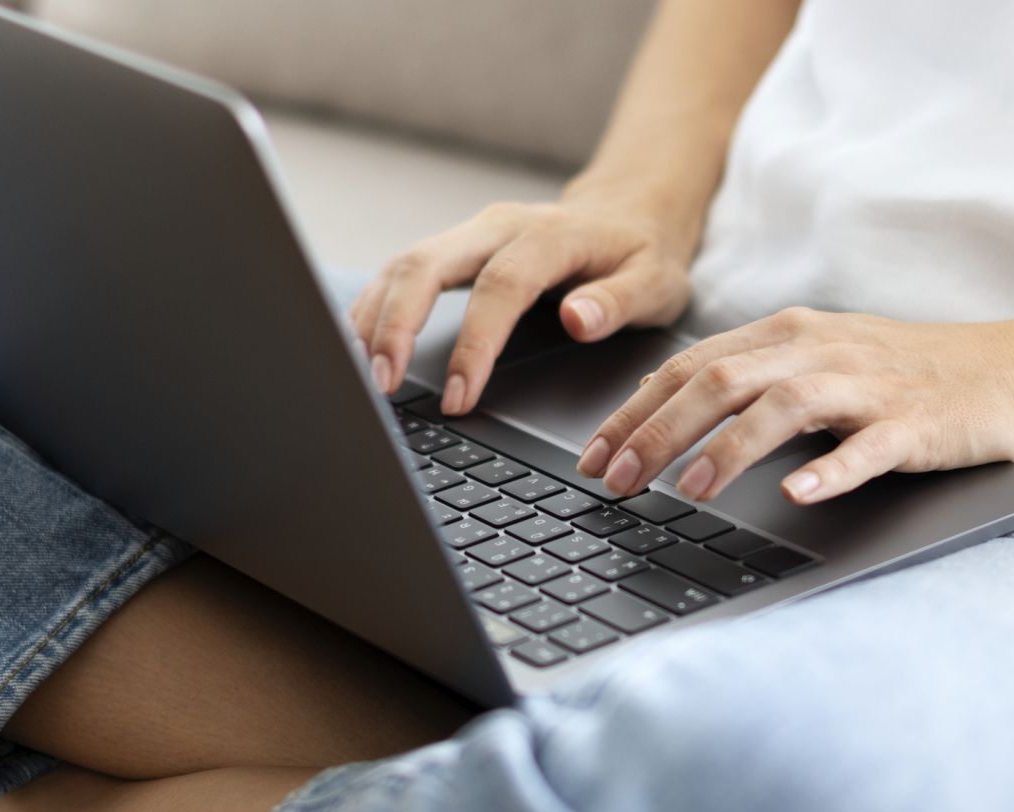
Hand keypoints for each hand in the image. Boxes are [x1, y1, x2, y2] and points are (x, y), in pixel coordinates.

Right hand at [351, 198, 696, 414]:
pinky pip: (400, 272)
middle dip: (395, 324)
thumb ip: (618, 302)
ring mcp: (470, 233)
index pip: (498, 287)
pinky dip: (373, 308)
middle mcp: (499, 226)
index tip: (458, 396)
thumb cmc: (642, 257)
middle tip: (381, 385)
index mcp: (550, 236)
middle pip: (427, 262)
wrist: (630, 214)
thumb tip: (578, 320)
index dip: (473, 343)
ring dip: (373, 318)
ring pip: (403, 264)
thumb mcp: (656, 282)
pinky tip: (357, 346)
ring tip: (359, 375)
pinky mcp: (454, 248)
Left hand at [575, 307, 1013, 503]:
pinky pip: (868, 448)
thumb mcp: (812, 362)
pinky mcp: (915, 424)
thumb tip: (657, 408)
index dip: (634, 410)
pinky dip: (830, 470)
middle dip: (658, 432)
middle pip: (720, 380)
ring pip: (783, 406)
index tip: (591, 456)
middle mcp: (819, 350)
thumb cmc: (900, 375)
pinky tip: (797, 495)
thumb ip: (741, 378)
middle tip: (615, 481)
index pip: (690, 365)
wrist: (1007, 374)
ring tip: (687, 491)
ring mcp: (868, 386)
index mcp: (787, 333)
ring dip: (728, 449)